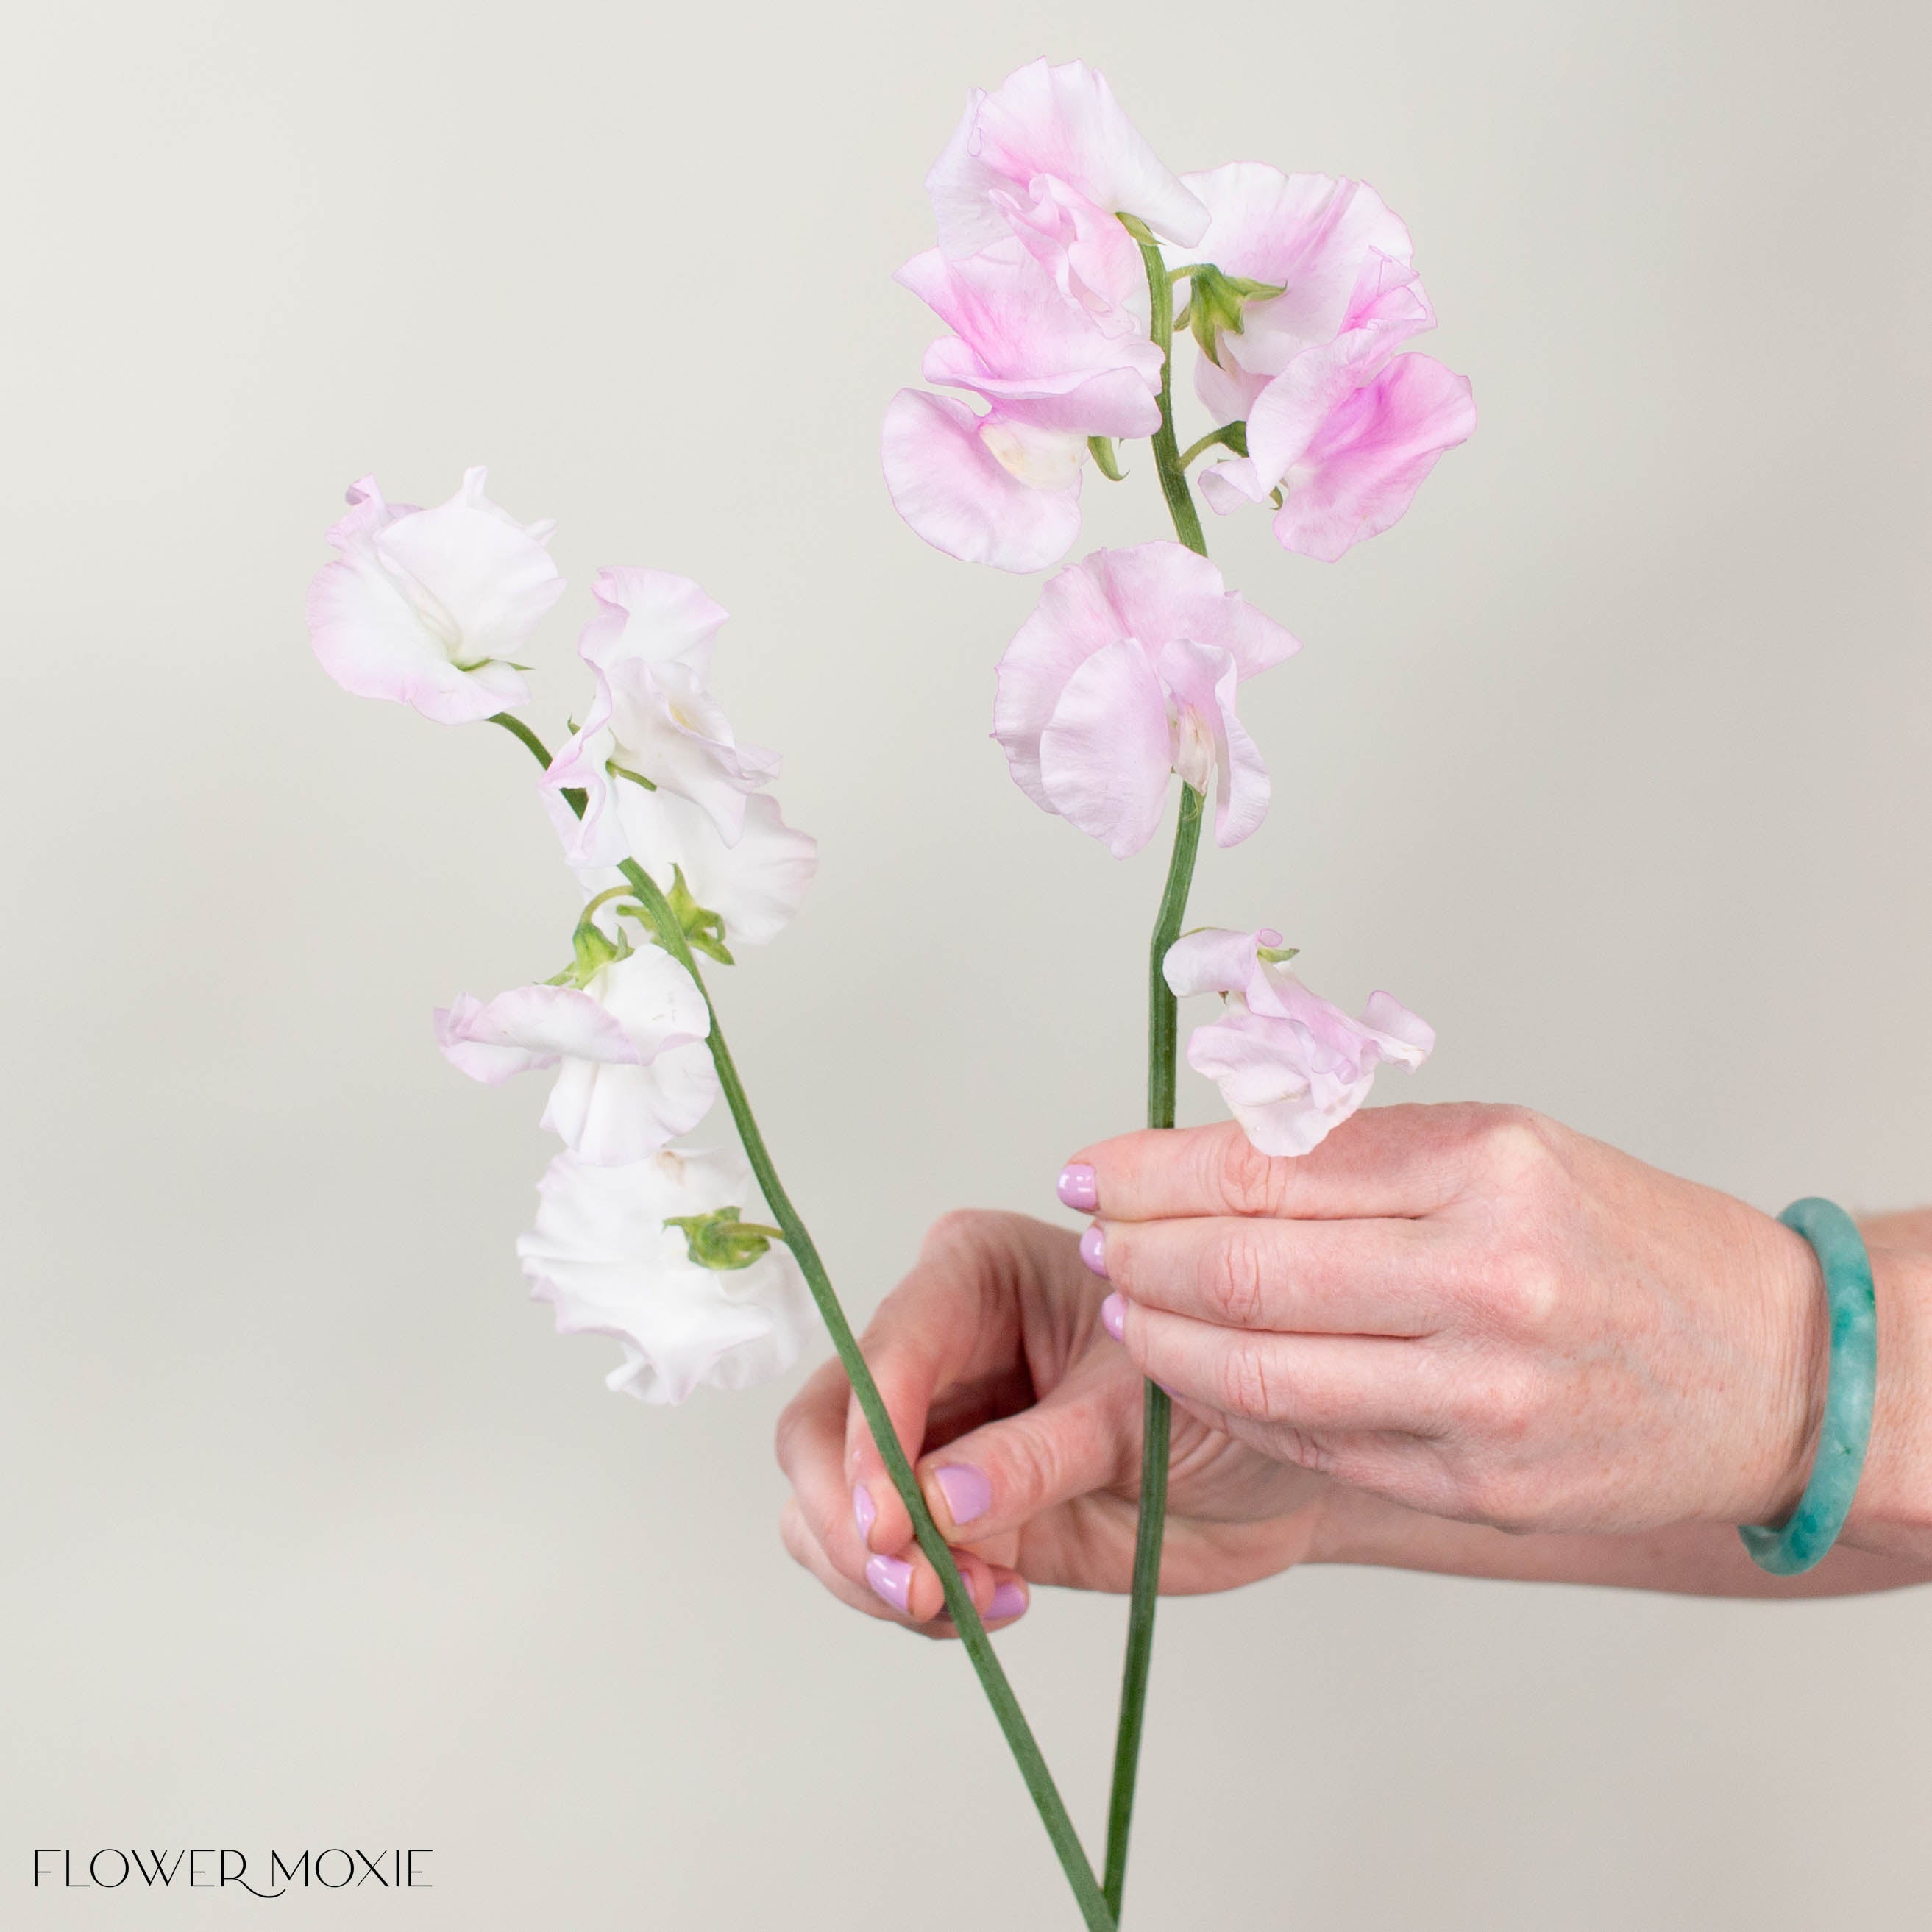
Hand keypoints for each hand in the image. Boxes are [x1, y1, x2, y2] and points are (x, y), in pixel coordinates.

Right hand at [775, 1209, 1330, 1634]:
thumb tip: (933, 1506)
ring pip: (827, 1501)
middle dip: (852, 1519)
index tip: (891, 1529)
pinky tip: (995, 1603)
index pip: (886, 1351)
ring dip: (875, 1572)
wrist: (1267, 1479)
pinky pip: (876, 1561)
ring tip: (973, 1603)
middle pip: (823, 1427)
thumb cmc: (1218, 1403)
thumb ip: (1036, 1459)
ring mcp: (928, 1432)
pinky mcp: (939, 1510)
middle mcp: (932, 1345)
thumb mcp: (1140, 1420)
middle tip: (917, 1592)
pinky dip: (909, 1599)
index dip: (872, 1442)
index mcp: (975, 1274)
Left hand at [1081, 1103, 1831, 1536]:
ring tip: (1128, 1303)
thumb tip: (1199, 1158)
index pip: (1266, 1168)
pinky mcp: (1477, 1485)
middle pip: (1245, 1268)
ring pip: (1258, 1370)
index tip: (1095, 1168)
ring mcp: (1481, 1397)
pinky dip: (1234, 1402)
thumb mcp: (1503, 1149)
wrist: (1767, 1366)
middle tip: (1097, 1234)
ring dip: (1166, 1335)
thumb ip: (1358, 1156)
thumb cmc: (1621, 1239)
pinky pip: (1312, 1440)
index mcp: (1487, 1167)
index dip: (1153, 1171)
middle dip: (1139, 1250)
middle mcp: (1487, 1278)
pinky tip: (1199, 1368)